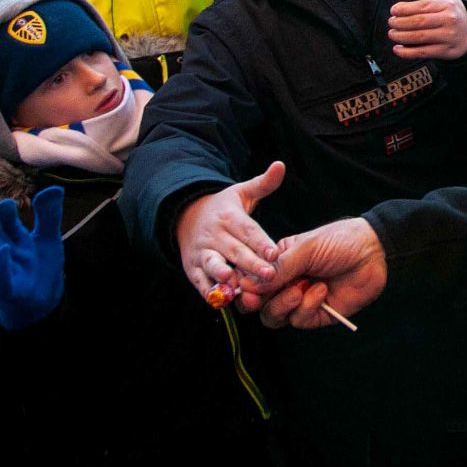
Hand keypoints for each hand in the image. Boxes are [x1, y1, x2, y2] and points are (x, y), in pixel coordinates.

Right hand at [0, 186, 65, 330]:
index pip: (2, 217)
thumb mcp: (49, 239)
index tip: (10, 205)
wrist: (43, 303)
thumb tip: (56, 188)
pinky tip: (5, 251)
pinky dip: (0, 264)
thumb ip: (49, 215)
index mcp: (13, 236)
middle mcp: (2, 250)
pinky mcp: (5, 290)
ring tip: (1, 238)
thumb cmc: (40, 267)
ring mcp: (0, 270)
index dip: (3, 210)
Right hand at [176, 161, 285, 301]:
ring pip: (213, 265)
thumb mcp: (242, 192)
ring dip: (224, 277)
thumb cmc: (224, 208)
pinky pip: (200, 281)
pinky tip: (220, 302)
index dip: (261, 242)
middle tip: (269, 275)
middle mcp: (215, 234)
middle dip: (251, 264)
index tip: (275, 253)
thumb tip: (280, 165)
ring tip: (237, 287)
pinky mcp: (192, 267)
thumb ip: (263, 183)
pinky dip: (208, 291)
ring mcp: (202, 251)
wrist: (186, 217)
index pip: (248, 230)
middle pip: (234, 251)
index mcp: (230, 217)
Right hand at [250, 217, 387, 328]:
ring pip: (274, 316)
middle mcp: (285, 284)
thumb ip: (278, 268)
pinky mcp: (317, 315)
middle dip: (255, 301)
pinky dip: (307, 306)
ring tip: (298, 289)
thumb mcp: (304, 249)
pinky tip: (321, 290)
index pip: (251, 280)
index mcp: (277, 264)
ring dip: (283, 304)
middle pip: (257, 304)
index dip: (242, 286)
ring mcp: (300, 301)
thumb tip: (248, 284)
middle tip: (256, 298)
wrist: (373, 251)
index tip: (238, 287)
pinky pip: (299, 320)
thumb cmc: (338, 242)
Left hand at [389, 0, 466, 59]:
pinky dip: (408, 52)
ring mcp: (446, 38)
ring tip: (392, 33)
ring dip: (401, 36)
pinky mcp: (444, 51)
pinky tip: (398, 49)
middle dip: (401, 22)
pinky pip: (423, 52)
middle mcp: (448, 21)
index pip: (423, 6)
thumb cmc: (456, 14)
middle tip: (391, 22)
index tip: (394, 9)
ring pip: (419, 37)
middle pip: (419, 22)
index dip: (405, 8)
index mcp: (448, 6)